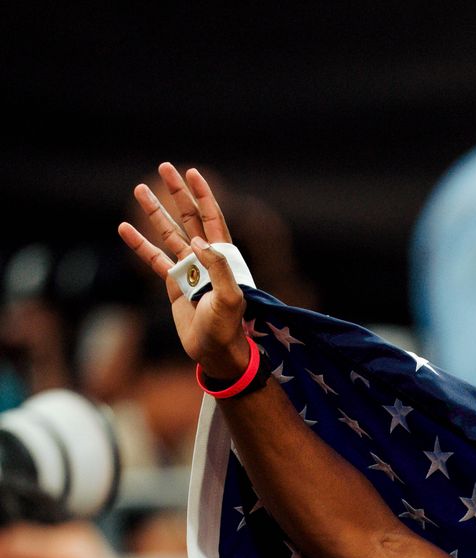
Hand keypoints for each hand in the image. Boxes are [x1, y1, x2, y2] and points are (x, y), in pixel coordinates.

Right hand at [119, 163, 247, 384]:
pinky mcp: (173, 282)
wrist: (214, 351)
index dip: (203, 196)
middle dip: (177, 193)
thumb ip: (218, 267)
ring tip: (139, 188)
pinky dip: (139, 243)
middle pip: (188, 217)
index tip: (192, 173)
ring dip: (155, 211)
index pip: (212, 218)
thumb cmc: (227, 327)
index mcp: (223, 257)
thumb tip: (198, 241)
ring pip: (168, 233)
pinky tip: (124, 228)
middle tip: (164, 167)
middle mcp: (204, 258)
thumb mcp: (230, 298)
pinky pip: (153, 258)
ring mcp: (188, 269)